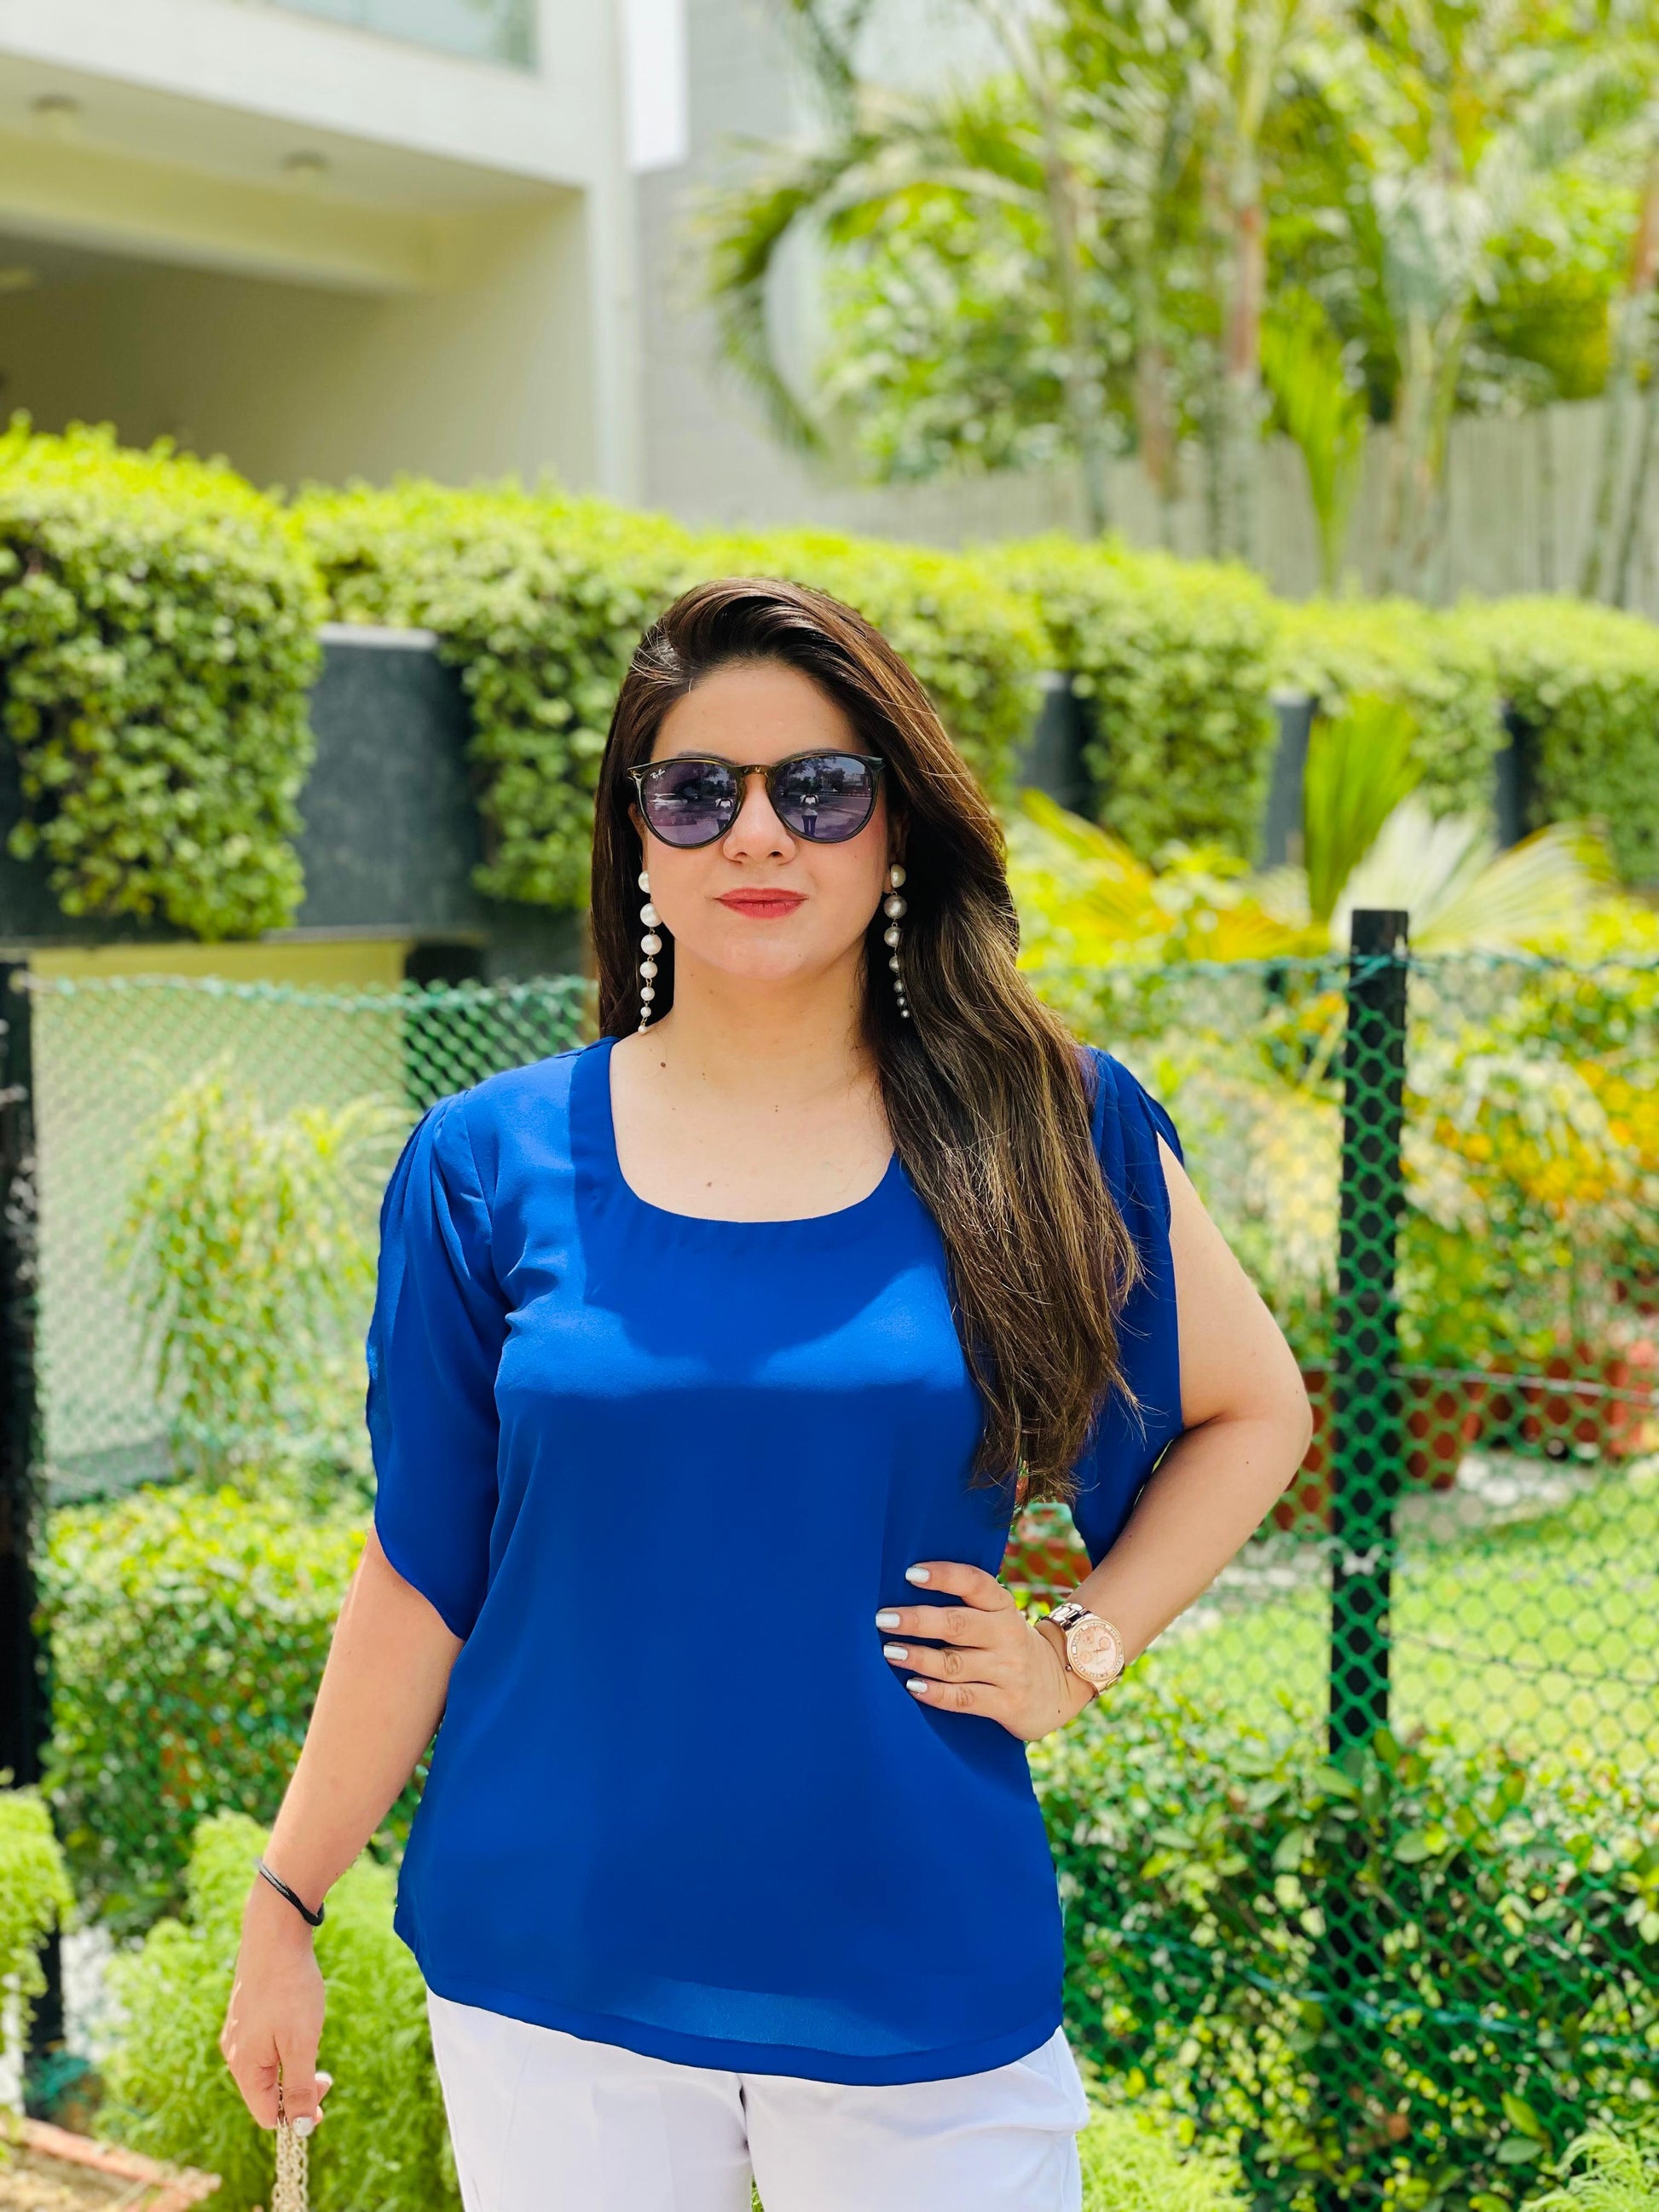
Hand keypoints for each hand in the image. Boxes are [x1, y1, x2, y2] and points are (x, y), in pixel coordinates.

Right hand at [220, 1879, 332, 2131]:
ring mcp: (239, 2031)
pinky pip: (267, 2045)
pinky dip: (287, 2044)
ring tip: (312, 2035)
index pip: (267, 2115)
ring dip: (295, 2064)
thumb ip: (298, 2087)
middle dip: (298, 2087)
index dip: (298, 2114)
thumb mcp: (301, 2044)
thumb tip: (302, 2128)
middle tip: (326, 2071)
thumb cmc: (289, 1990)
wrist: (275, 1934)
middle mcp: (235, 2053)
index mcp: (244, 2067)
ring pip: (268, 2067)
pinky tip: (300, 2020)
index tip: (325, 2089)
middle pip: (267, 2093)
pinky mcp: (247, 2013)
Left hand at [875, 1561, 1098, 1741]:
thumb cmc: (1008, 1644)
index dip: (943, 1576)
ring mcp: (1008, 1671)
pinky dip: (936, 1693)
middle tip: (883, 1618)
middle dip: (918, 1620)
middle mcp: (1007, 1635)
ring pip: (955, 1663)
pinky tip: (912, 1686)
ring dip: (919, 1657)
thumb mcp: (998, 1617)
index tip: (910, 1573)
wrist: (1060, 1686)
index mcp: (1002, 1606)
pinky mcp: (1007, 1704)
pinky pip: (965, 1698)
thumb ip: (964, 1605)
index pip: (975, 1583)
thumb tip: (904, 1592)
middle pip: (957, 1624)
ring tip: (890, 1652)